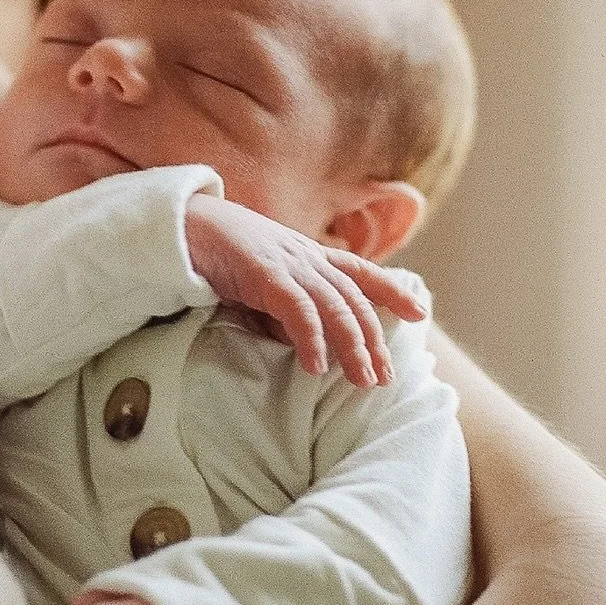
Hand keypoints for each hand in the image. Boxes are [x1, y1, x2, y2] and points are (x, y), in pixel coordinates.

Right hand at [184, 194, 425, 386]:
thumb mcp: (263, 284)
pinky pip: (299, 310)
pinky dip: (311, 338)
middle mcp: (308, 257)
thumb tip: (303, 347)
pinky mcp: (266, 273)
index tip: (419, 313)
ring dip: (353, 347)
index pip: (362, 272)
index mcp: (309, 255)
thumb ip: (284, 311)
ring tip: (363, 381)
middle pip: (356, 301)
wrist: (186, 223)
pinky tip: (317, 367)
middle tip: (386, 377)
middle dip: (375, 340)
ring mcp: (290, 263)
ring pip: (337, 308)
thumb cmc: (222, 254)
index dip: (393, 291)